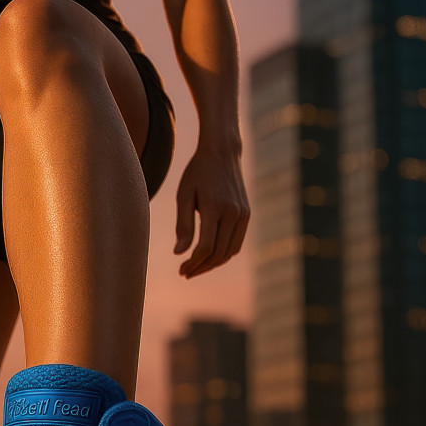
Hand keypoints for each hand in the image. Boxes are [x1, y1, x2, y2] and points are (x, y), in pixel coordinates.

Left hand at [173, 148, 249, 277]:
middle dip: (201, 267)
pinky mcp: (247, 215)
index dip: (193, 263)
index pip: (206, 246)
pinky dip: (224, 254)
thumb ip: (182, 225)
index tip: (181, 270)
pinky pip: (237, 243)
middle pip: (219, 253)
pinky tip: (209, 256)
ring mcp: (243, 214)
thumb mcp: (184, 195)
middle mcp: (233, 213)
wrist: (222, 153)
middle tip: (186, 273)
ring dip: (213, 264)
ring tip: (196, 267)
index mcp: (215, 207)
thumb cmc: (197, 173)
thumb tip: (179, 253)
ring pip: (230, 252)